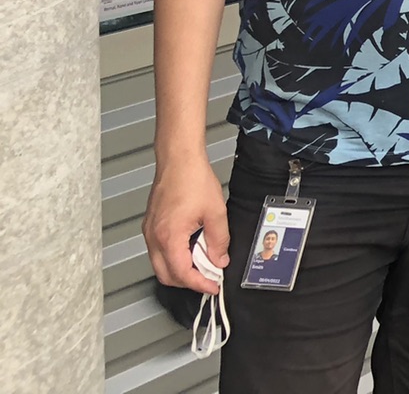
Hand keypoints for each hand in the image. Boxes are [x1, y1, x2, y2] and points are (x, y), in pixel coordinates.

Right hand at [143, 151, 229, 294]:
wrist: (179, 159)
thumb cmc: (193, 179)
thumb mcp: (215, 212)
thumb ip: (219, 240)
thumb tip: (219, 260)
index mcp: (169, 236)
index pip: (181, 274)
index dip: (199, 284)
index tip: (212, 286)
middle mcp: (154, 237)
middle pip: (166, 275)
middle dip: (188, 281)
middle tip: (209, 278)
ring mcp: (149, 231)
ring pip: (161, 264)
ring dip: (181, 269)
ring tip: (203, 263)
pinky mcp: (151, 225)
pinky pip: (159, 250)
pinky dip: (175, 256)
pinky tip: (192, 248)